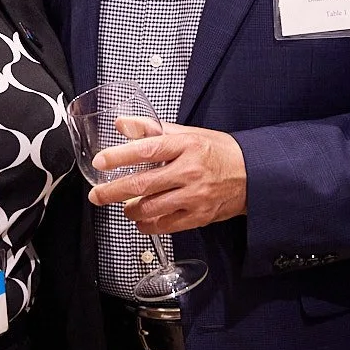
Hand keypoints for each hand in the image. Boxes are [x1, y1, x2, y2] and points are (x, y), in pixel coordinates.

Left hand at [87, 121, 247, 233]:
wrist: (253, 174)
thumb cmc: (219, 152)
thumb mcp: (188, 133)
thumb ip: (153, 129)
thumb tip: (123, 124)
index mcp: (186, 145)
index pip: (146, 150)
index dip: (119, 156)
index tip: (100, 162)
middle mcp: (189, 171)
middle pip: (143, 184)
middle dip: (113, 192)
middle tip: (97, 195)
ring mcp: (195, 196)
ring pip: (152, 208)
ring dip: (130, 210)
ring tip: (124, 206)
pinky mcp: (199, 216)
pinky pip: (166, 225)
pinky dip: (148, 224)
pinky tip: (141, 219)